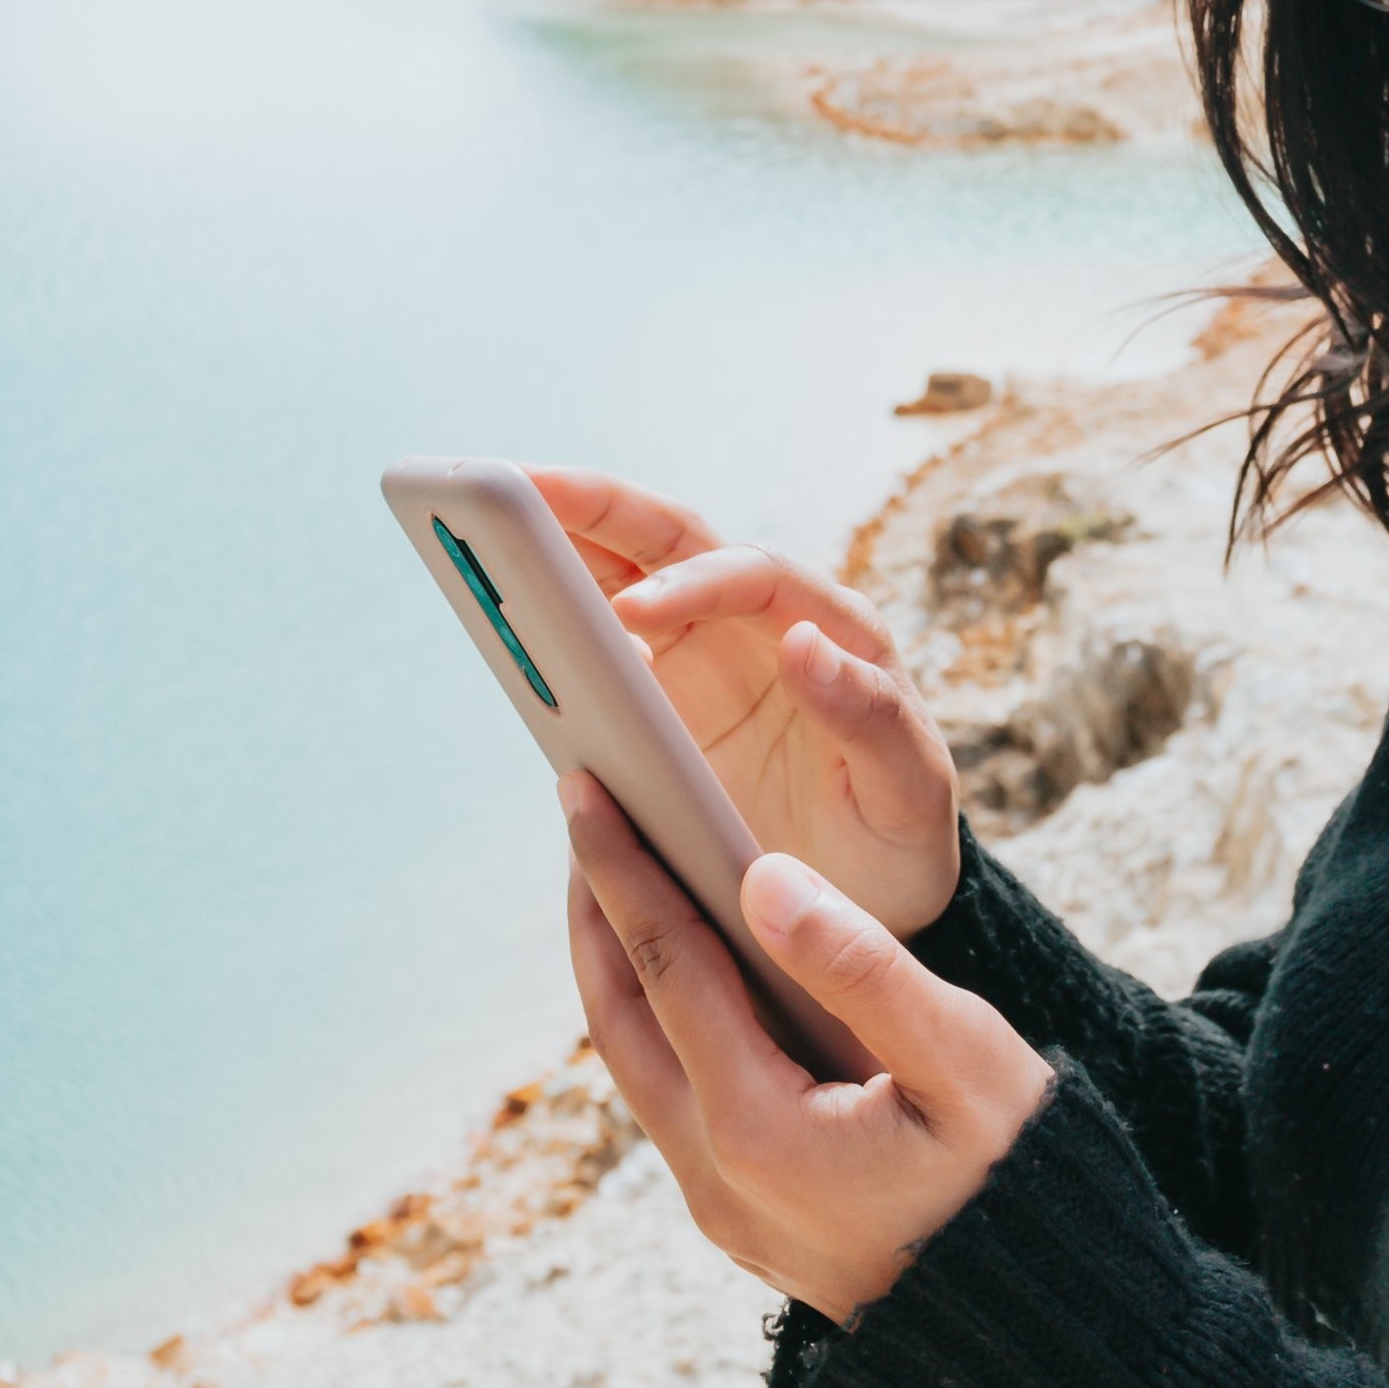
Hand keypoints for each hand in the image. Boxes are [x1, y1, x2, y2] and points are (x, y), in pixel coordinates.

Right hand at [528, 464, 961, 934]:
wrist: (864, 899)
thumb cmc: (897, 838)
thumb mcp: (911, 791)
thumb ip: (873, 718)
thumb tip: (804, 642)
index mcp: (828, 627)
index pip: (753, 577)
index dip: (692, 585)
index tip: (633, 613)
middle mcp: (757, 621)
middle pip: (669, 538)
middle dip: (593, 506)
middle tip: (516, 488)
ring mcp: (697, 652)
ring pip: (615, 572)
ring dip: (550, 543)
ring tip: (477, 528)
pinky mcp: (651, 695)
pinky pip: (587, 643)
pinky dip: (540, 623)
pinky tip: (488, 614)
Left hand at [562, 770, 1049, 1325]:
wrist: (1044, 1346)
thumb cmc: (1027, 1185)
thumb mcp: (964, 1062)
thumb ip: (863, 967)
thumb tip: (763, 878)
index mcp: (759, 1128)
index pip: (668, 966)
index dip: (624, 868)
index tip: (587, 788)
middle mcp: (716, 1177)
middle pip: (620, 1020)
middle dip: (596, 912)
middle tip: (583, 815)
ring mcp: (724, 1210)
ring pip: (638, 1069)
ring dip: (621, 971)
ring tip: (621, 883)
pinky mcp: (745, 1223)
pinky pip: (674, 1106)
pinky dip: (662, 1025)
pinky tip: (689, 980)